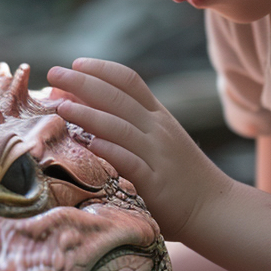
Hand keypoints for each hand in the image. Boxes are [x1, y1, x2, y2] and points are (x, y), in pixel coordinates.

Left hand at [47, 58, 232, 240]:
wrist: (215, 208)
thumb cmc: (179, 176)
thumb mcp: (160, 141)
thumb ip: (131, 125)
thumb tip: (88, 111)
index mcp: (158, 116)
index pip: (129, 81)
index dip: (101, 69)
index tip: (76, 62)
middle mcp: (158, 129)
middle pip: (117, 97)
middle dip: (82, 82)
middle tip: (54, 72)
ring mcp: (158, 155)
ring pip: (119, 126)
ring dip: (87, 113)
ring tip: (60, 106)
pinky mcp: (156, 183)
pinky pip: (130, 162)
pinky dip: (109, 150)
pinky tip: (88, 144)